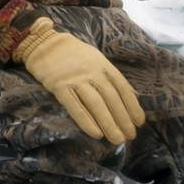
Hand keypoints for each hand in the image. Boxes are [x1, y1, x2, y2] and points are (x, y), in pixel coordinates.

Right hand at [14, 19, 145, 144]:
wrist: (44, 43)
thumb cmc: (73, 54)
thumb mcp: (96, 59)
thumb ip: (111, 76)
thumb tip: (131, 95)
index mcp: (103, 65)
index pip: (122, 88)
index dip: (132, 106)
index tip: (139, 123)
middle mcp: (92, 72)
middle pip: (111, 98)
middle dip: (122, 119)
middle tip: (129, 136)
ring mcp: (75, 79)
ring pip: (96, 104)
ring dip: (108, 123)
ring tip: (117, 139)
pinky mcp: (59, 87)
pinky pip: (74, 106)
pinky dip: (86, 121)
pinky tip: (96, 134)